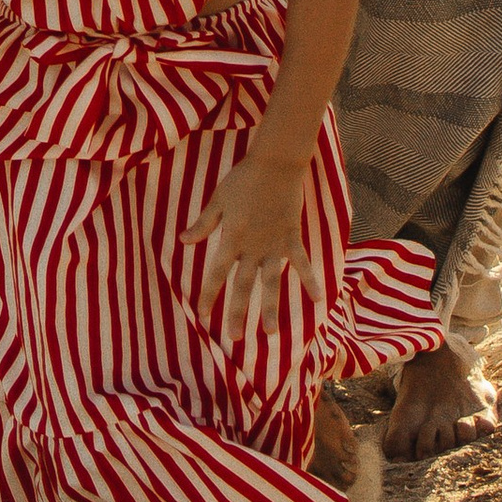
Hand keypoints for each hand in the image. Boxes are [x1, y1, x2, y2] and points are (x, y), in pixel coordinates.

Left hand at [187, 150, 319, 342]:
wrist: (274, 164)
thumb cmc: (242, 179)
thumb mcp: (217, 199)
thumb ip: (203, 224)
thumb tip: (183, 241)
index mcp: (231, 238)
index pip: (215, 273)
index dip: (209, 294)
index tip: (203, 315)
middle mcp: (252, 247)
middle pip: (243, 285)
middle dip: (238, 312)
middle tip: (234, 337)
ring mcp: (274, 245)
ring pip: (271, 282)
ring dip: (271, 307)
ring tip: (270, 333)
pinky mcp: (292, 237)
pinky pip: (302, 263)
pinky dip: (310, 280)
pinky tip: (318, 299)